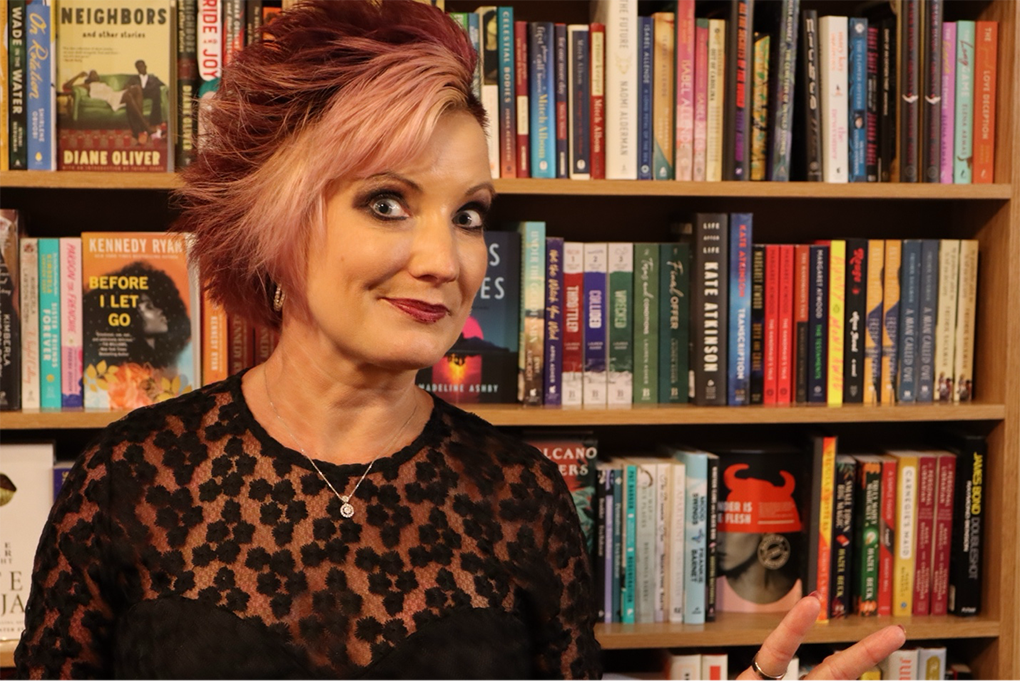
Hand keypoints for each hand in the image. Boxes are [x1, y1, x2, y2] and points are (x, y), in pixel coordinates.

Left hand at [735, 594, 906, 680]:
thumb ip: (765, 672)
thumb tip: (785, 666)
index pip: (777, 652)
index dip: (794, 628)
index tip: (812, 603)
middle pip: (831, 672)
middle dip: (863, 654)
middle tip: (897, 633)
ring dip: (859, 681)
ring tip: (882, 648)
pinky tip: (862, 681)